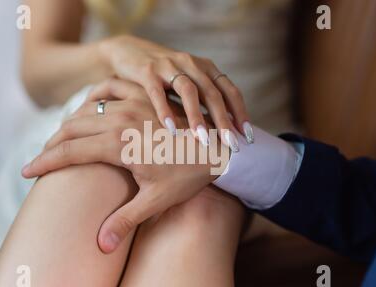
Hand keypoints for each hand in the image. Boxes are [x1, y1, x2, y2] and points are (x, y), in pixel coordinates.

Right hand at [22, 79, 228, 253]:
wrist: (217, 149)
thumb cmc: (188, 176)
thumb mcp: (156, 201)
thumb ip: (125, 220)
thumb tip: (102, 246)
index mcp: (118, 145)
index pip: (68, 153)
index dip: (43, 163)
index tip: (26, 172)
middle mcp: (120, 119)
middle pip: (71, 128)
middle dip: (51, 144)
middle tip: (42, 159)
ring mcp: (132, 103)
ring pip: (86, 107)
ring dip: (69, 121)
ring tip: (61, 137)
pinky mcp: (143, 95)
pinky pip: (109, 86)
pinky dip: (93, 94)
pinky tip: (88, 104)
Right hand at [99, 35, 253, 149]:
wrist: (128, 52)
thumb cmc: (163, 76)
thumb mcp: (188, 82)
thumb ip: (204, 99)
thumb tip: (225, 129)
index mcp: (205, 68)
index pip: (230, 90)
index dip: (240, 112)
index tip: (247, 136)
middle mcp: (191, 63)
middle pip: (213, 93)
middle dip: (223, 121)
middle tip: (231, 145)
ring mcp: (169, 65)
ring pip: (189, 91)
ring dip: (198, 117)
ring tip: (204, 140)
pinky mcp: (147, 71)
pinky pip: (157, 92)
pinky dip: (165, 111)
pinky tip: (171, 130)